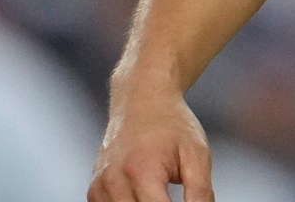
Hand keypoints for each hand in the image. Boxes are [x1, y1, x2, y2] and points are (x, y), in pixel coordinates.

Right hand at [89, 84, 213, 201]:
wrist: (142, 101)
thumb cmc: (172, 126)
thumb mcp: (197, 156)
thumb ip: (200, 193)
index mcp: (142, 172)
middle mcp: (115, 181)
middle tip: (170, 194)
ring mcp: (100, 186)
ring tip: (159, 191)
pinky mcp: (94, 190)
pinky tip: (142, 195)